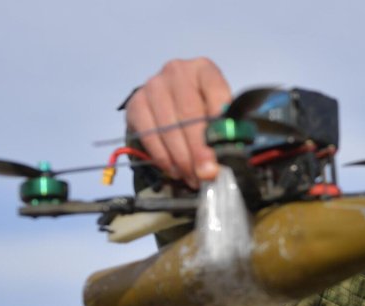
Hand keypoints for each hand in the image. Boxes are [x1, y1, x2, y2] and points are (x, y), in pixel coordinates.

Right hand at [125, 57, 231, 188]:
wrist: (171, 101)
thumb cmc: (202, 107)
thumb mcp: (220, 110)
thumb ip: (226, 127)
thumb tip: (229, 155)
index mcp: (204, 69)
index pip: (216, 93)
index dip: (221, 123)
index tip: (225, 150)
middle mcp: (176, 72)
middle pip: (189, 114)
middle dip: (200, 150)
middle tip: (207, 174)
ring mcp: (153, 86)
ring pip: (168, 128)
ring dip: (182, 159)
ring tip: (193, 177)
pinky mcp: (135, 103)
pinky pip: (148, 135)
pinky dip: (163, 158)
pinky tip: (175, 170)